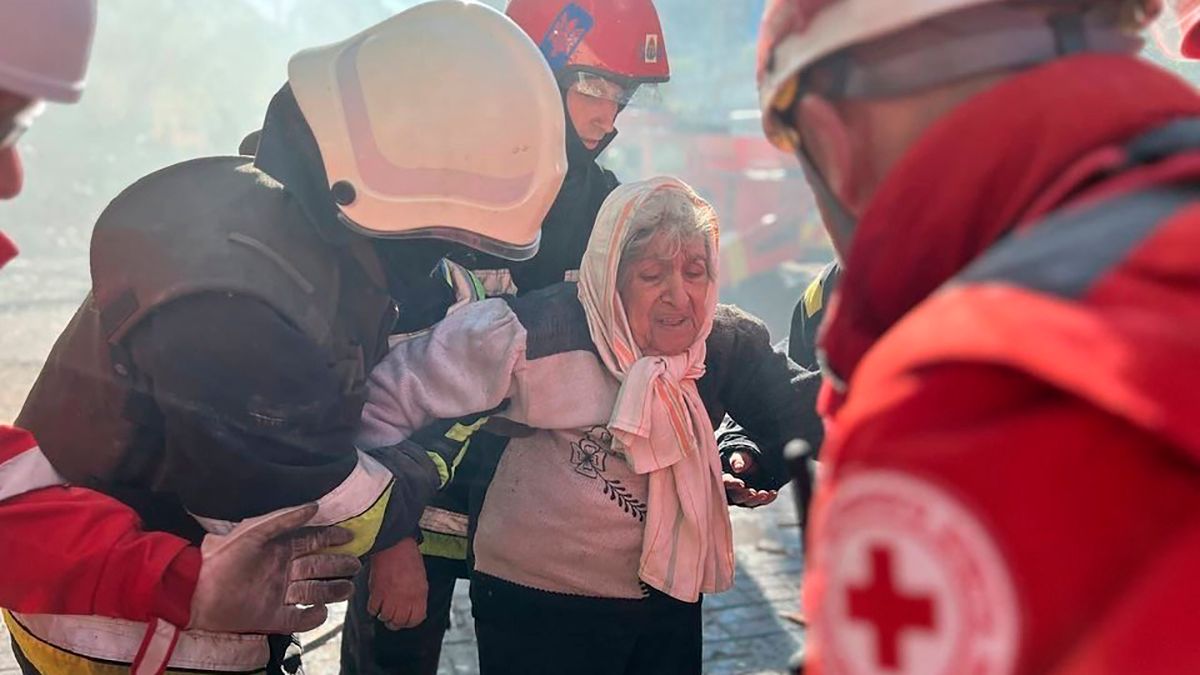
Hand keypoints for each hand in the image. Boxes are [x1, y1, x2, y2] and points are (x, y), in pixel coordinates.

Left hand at [189, 503, 360, 633]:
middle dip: (338, 565)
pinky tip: (321, 610)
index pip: (312, 540)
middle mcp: (283, 570)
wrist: (196, 592)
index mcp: (279, 548)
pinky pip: (299, 618)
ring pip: (315, 591)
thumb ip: (283, 519)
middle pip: (319, 566)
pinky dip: (313, 617)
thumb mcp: (252, 531)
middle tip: (355, 565)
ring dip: (333, 590)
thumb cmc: (222, 557)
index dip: (331, 537)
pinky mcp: (273, 618)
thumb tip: (314, 505)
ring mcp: (279, 594)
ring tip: (348, 588)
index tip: (349, 536)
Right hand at [368, 537, 427, 629]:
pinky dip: (373, 609)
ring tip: (383, 609)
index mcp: (419, 596)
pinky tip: (375, 602)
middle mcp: (405, 599)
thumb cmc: (409, 560)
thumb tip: (413, 609)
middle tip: (392, 619)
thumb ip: (417, 597)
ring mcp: (391, 597)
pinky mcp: (377, 593)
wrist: (394, 546)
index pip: (416, 620)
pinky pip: (373, 610)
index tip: (406, 620)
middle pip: (399, 622)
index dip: (410, 622)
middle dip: (395, 623)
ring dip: (383, 616)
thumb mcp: (420, 580)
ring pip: (385, 618)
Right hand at [723, 451, 777, 507]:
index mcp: (725, 480)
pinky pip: (761, 501)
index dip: (732, 485)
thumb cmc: (742, 459)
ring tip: (765, 494)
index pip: (725, 484)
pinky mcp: (755, 499)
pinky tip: (774, 493)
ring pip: (748, 502)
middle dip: (744, 495)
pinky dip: (768, 498)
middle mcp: (733, 492)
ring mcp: (744, 498)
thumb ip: (737, 461)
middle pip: (736, 497)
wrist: (752, 464)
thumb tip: (738, 467)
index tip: (741, 483)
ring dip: (756, 499)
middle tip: (752, 492)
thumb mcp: (739, 457)